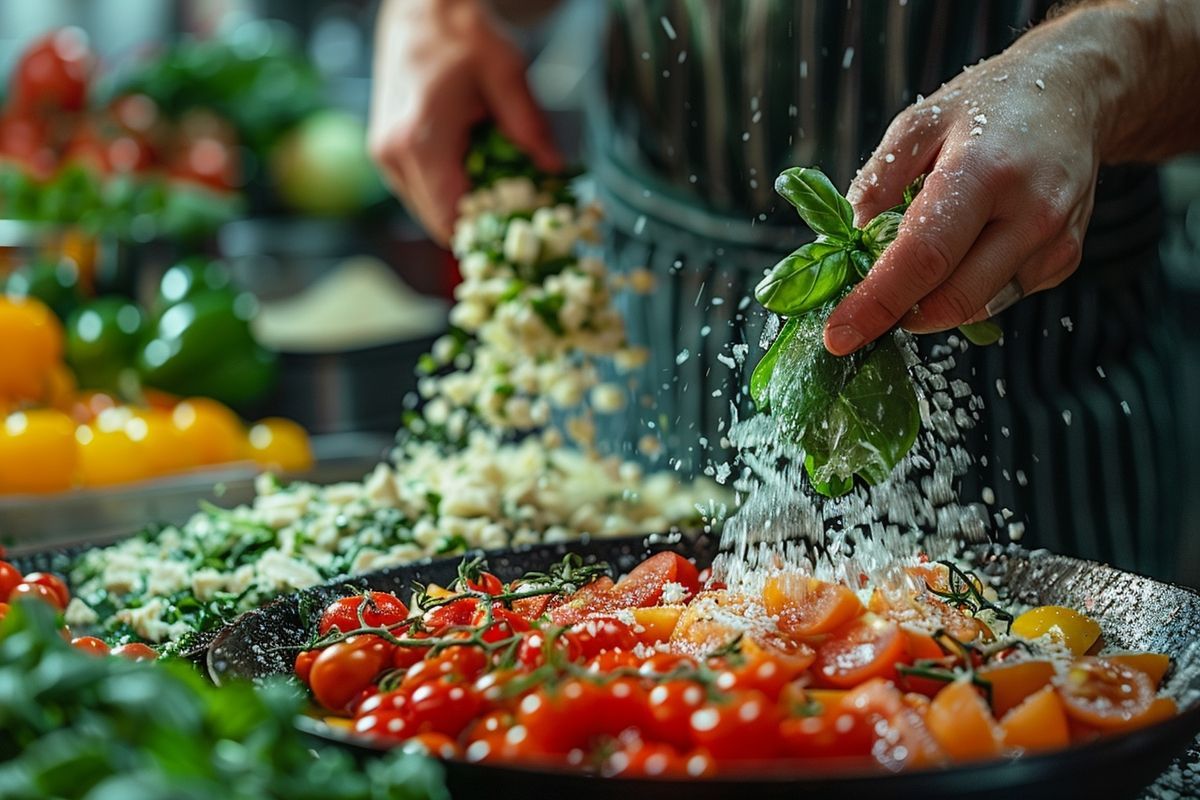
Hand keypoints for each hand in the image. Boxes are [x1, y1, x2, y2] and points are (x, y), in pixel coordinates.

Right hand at [369, 0, 561, 244]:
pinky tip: (474, 169)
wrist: (420, 9)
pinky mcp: (385, 153)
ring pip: (428, 211)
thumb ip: (529, 127)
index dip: (486, 232)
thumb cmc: (458, 35)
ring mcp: (384, 156)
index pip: (449, 217)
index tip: (520, 229)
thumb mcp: (506, 74)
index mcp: (419, 140)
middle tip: (517, 210)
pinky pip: (420, 192)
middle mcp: (392, 155)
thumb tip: (553, 171)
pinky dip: (448, 190)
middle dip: (479, 221)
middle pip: (438, 222)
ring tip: (496, 184)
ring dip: (463, 206)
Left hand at [823, 19, 1104, 355]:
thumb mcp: (919, 122)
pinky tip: (965, 247)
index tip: (839, 335)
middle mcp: (1031, 212)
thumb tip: (850, 240)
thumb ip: (878, 181)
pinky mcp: (1064, 260)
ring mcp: (1055, 241)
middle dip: (899, 314)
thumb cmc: (988, 107)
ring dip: (931, 302)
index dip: (877, 302)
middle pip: (951, 298)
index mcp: (985, 172)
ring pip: (974, 307)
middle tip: (864, 305)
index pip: (923, 256)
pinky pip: (998, 298)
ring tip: (919, 257)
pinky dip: (965, 289)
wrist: (1074, 93)